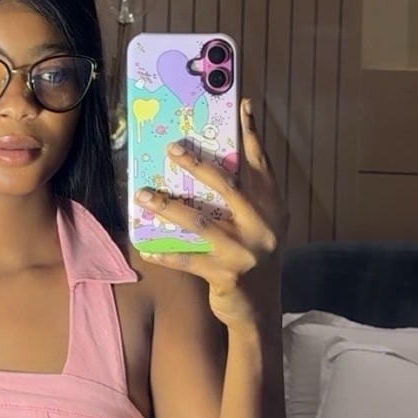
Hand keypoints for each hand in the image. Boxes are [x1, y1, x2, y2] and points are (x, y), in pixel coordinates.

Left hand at [135, 98, 288, 328]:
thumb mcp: (260, 226)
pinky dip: (166, 253)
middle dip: (198, 165)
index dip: (252, 135)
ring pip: (200, 222)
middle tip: (172, 149)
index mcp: (273, 209)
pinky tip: (146, 246)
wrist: (260, 311)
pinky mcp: (227, 275)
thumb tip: (209, 165)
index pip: (262, 165)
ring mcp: (245, 251)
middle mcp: (263, 226)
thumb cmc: (253, 259)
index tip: (244, 105)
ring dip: (168, 206)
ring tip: (143, 194)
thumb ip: (246, 199)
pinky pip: (188, 260)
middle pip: (228, 187)